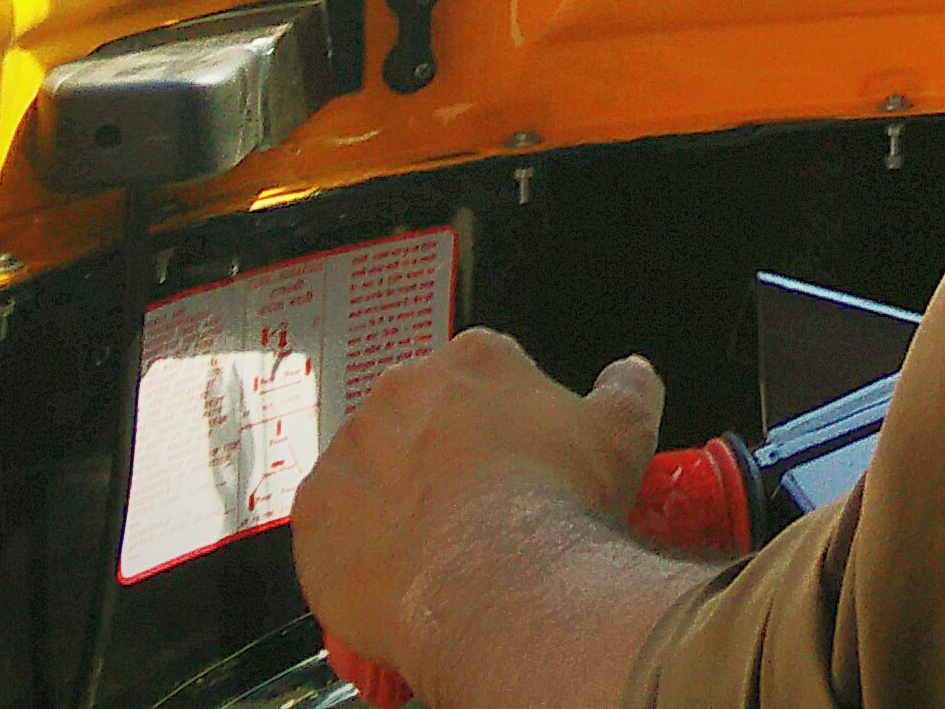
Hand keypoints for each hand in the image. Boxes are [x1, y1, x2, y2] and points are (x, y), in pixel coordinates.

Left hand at [293, 333, 664, 703]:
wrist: (495, 583)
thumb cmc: (557, 504)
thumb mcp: (624, 433)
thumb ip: (629, 389)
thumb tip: (631, 372)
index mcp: (474, 360)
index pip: (483, 372)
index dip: (502, 418)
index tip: (515, 458)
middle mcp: (402, 388)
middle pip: (420, 414)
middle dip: (441, 452)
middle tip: (475, 505)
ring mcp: (351, 448)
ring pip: (372, 467)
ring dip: (395, 496)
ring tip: (435, 546)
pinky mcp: (314, 511)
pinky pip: (331, 523)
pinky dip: (356, 545)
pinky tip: (396, 572)